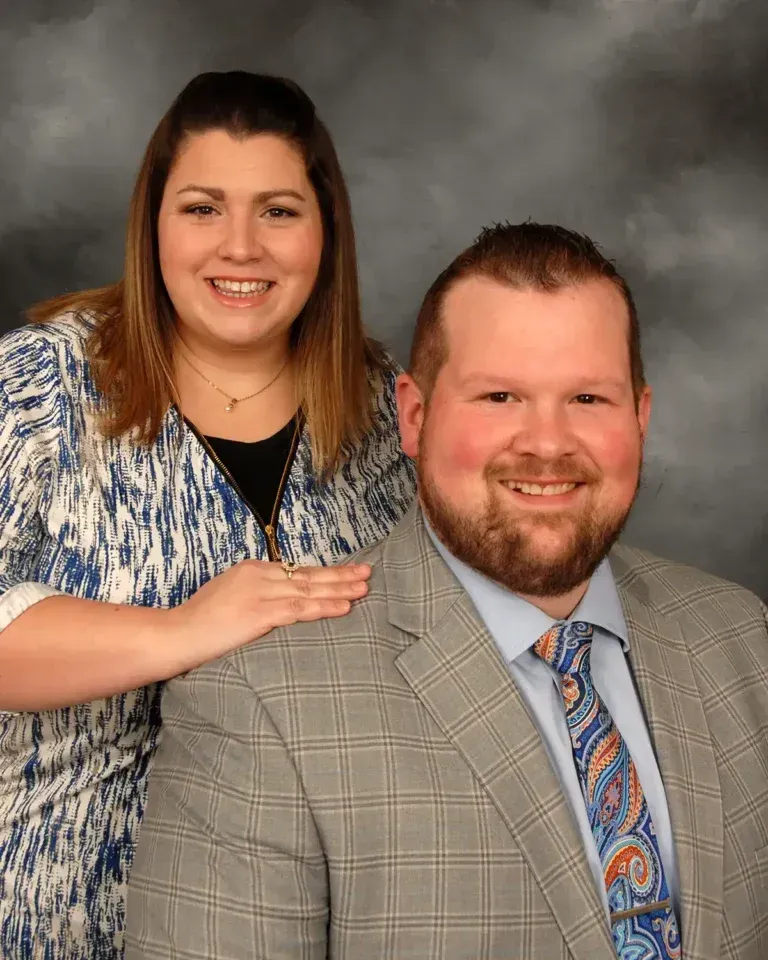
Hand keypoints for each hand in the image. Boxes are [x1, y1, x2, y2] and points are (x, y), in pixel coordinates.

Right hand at [165, 559, 370, 673]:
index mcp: (251, 569)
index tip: (345, 574)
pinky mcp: (260, 612)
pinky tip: (345, 607)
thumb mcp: (227, 597)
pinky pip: (300, 609)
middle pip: (309, 574)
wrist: (176, 634)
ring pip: (310, 589)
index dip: (323, 574)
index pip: (296, 570)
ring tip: (364, 588)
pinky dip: (325, 607)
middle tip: (367, 573)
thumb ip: (253, 596)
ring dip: (340, 590)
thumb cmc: (197, 623)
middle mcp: (259, 575)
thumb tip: (274, 606)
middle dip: (340, 575)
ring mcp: (261, 592)